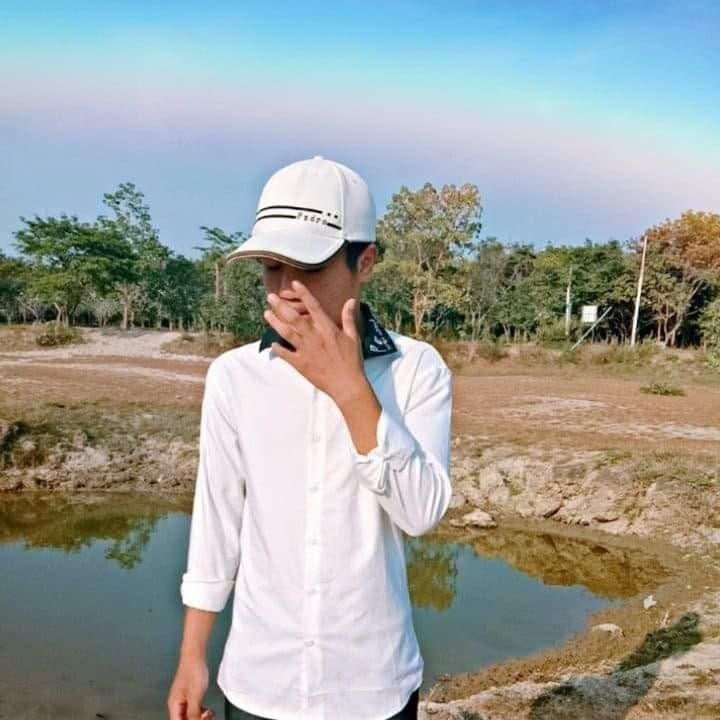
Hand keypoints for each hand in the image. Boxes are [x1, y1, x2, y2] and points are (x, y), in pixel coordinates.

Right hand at [167, 658, 214, 719]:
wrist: (195, 656)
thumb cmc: (193, 671)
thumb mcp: (195, 696)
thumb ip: (193, 713)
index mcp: (174, 704)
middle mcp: (176, 703)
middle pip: (184, 719)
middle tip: (206, 717)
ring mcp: (183, 699)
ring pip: (189, 716)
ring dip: (199, 717)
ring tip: (208, 714)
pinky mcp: (189, 695)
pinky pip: (193, 708)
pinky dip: (200, 711)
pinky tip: (207, 710)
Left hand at [264, 279, 367, 404]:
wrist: (347, 385)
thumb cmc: (352, 361)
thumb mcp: (353, 337)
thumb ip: (348, 318)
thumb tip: (351, 301)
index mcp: (327, 329)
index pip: (314, 306)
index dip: (304, 294)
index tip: (295, 283)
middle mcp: (314, 337)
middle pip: (294, 317)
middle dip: (281, 306)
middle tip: (270, 297)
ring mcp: (306, 350)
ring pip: (286, 333)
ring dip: (275, 322)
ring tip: (266, 314)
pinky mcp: (300, 364)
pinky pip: (285, 354)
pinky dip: (277, 348)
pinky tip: (272, 343)